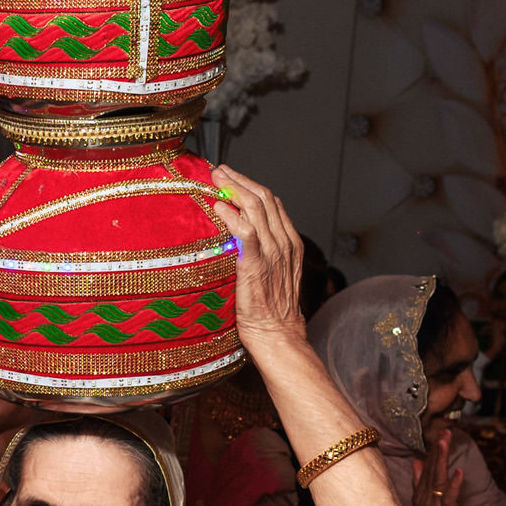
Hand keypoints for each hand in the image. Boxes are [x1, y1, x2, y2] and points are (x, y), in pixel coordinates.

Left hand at [210, 165, 305, 345]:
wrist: (279, 335)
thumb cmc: (271, 310)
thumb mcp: (271, 274)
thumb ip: (259, 252)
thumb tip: (236, 238)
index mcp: (289, 242)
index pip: (272, 202)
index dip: (250, 185)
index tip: (232, 177)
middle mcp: (283, 243)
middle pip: (264, 198)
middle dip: (240, 180)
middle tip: (220, 170)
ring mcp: (272, 253)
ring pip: (256, 208)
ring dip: (234, 189)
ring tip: (217, 179)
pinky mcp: (256, 266)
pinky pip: (245, 233)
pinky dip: (232, 216)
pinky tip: (218, 207)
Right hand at [410, 429, 464, 505]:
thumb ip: (419, 484)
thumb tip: (417, 463)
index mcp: (421, 498)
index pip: (427, 472)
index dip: (434, 453)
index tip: (440, 435)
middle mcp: (426, 501)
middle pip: (432, 472)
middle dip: (438, 451)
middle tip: (445, 431)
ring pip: (438, 481)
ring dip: (442, 461)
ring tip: (446, 443)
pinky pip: (449, 501)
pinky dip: (453, 486)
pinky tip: (458, 473)